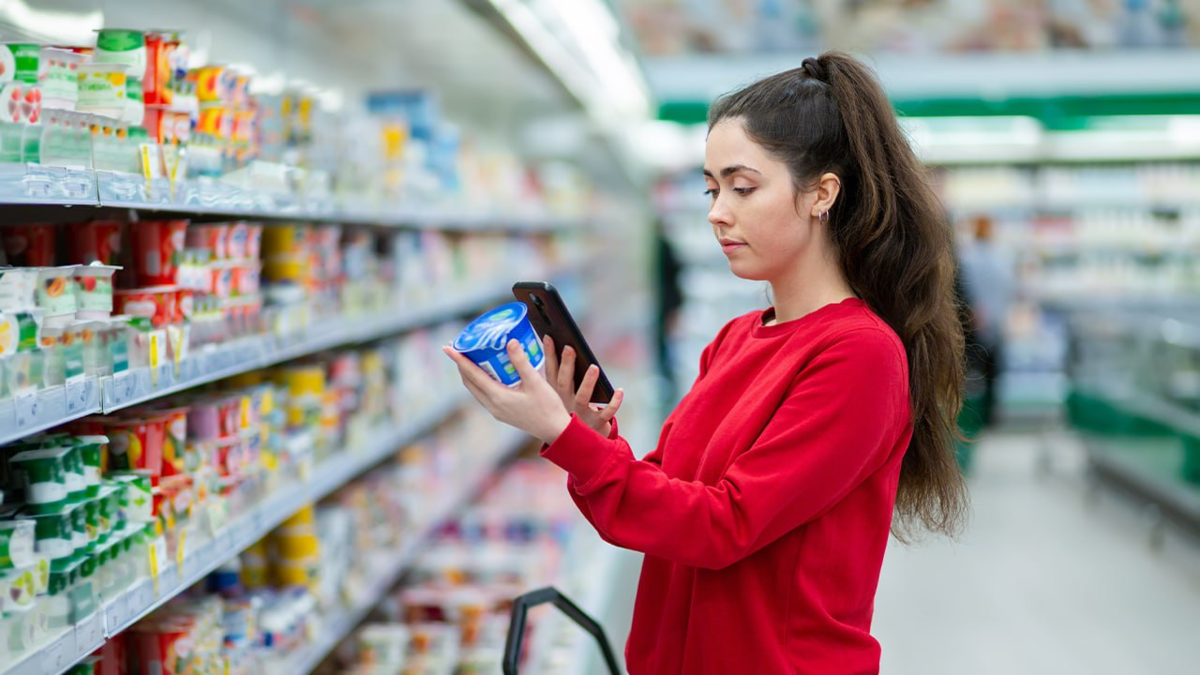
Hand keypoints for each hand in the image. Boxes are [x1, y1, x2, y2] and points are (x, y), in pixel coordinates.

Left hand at [443, 339, 573, 444]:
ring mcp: (496, 411)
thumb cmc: (548, 407)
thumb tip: (510, 341)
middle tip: (458, 348)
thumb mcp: (535, 382)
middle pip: (469, 382)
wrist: (555, 430)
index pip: (472, 375)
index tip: (447, 348)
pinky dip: (480, 381)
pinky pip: (484, 394)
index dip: (459, 360)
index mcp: (498, 398)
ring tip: (470, 357)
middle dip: (461, 365)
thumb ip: (521, 362)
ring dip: (470, 373)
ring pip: (475, 389)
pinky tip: (488, 372)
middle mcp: (493, 406)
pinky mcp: (502, 413)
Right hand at [543, 335, 624, 437]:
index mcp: (556, 396)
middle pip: (564, 383)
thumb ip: (564, 375)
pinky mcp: (595, 424)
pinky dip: (613, 403)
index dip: (549, 355)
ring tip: (593, 367)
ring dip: (588, 382)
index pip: (551, 373)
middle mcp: (565, 404)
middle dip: (566, 365)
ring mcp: (580, 415)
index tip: (549, 337)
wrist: (582, 445)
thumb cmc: (574, 413)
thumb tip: (567, 347)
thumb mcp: (564, 396)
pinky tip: (620, 390)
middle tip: (569, 348)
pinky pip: (605, 413)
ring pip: (583, 398)